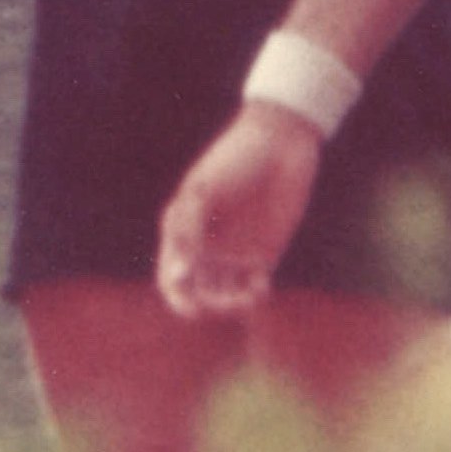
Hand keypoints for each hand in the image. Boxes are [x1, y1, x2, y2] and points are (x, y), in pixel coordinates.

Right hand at [158, 103, 321, 319]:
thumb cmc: (233, 160)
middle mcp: (205, 247)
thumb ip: (187, 230)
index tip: (193, 307)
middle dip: (211, 305)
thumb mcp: (203, 190)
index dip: (178, 298)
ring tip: (252, 293)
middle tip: (228, 302)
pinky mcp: (263, 255)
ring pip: (225, 297)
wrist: (279, 144)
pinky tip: (262, 286)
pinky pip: (253, 288)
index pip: (172, 278)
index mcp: (183, 232)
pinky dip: (255, 295)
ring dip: (234, 305)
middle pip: (198, 294)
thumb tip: (179, 273)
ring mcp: (234, 253)